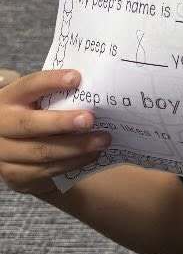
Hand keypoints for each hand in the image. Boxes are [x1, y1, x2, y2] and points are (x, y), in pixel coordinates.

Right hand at [0, 69, 110, 197]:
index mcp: (8, 98)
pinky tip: (92, 155)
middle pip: (30, 124)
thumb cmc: (34, 116)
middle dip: (62, 122)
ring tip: (102, 140)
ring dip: (76, 147)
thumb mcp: (35, 101)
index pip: (29, 86)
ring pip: (41, 151)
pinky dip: (73, 163)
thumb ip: (56, 96)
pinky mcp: (14, 175)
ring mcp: (4, 152)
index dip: (51, 81)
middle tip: (90, 119)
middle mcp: (1, 124)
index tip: (76, 78)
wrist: (13, 149)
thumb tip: (96, 89)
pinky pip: (46, 170)